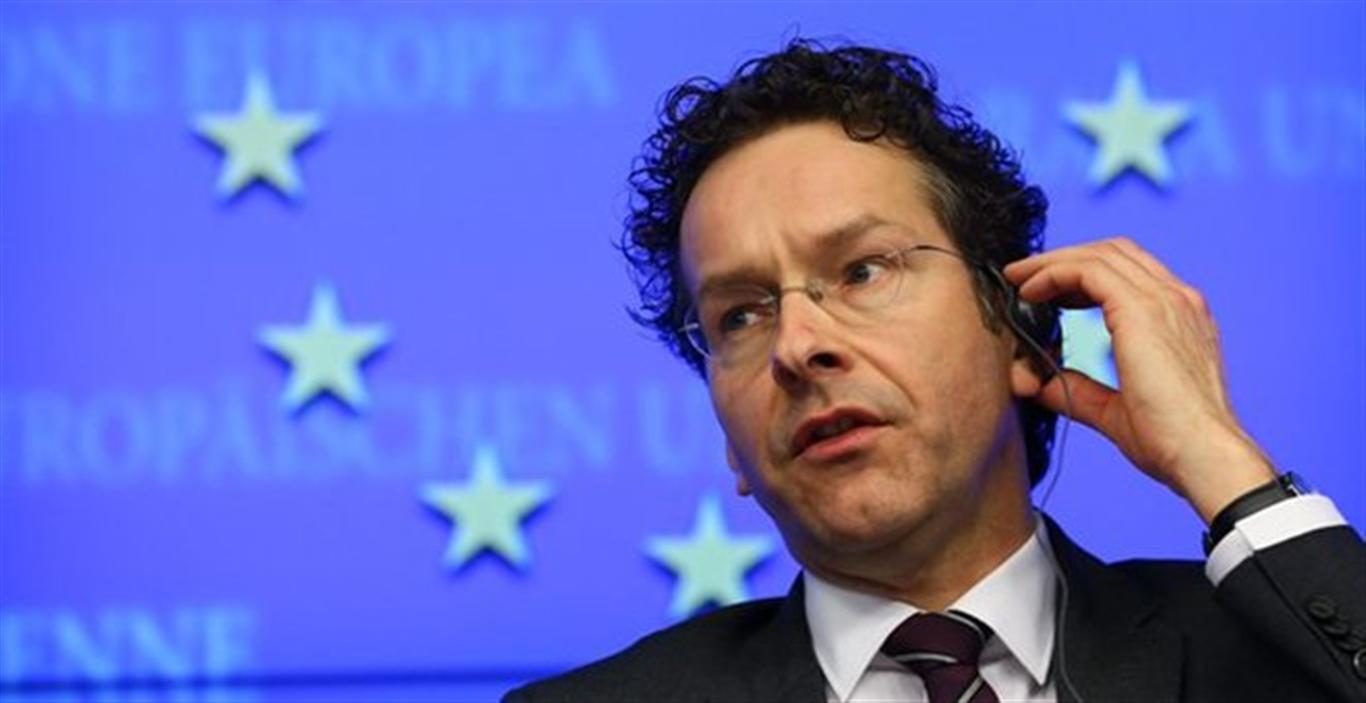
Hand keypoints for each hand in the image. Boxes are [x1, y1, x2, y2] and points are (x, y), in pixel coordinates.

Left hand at [1003, 238, 1275, 522]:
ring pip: (1099, 255)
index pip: (1130, 273)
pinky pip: (1088, 271)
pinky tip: (1029, 292)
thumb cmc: (1170, 441)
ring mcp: (1165, 300)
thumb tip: (1037, 382)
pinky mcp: (1142, 310)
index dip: (1082, 272)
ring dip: (1052, 261)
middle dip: (1064, 257)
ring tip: (1018, 278)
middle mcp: (1177, 300)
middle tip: (1023, 276)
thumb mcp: (1113, 410)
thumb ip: (1078, 390)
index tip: (1045, 291)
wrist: (1201, 455)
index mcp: (1180, 319)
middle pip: (1114, 252)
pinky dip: (1053, 273)